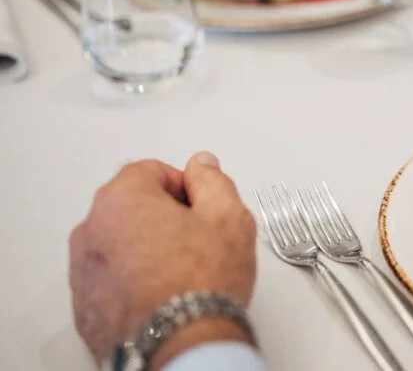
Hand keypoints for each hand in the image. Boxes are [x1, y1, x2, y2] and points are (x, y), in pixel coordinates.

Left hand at [69, 153, 256, 368]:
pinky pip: (111, 279)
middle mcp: (91, 232)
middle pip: (131, 206)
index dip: (183, 184)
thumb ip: (212, 180)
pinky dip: (132, 280)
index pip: (150, 170)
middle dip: (162, 215)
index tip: (199, 204)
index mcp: (121, 200)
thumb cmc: (200, 283)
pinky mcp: (85, 307)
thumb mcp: (227, 215)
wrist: (181, 346)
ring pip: (119, 243)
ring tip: (181, 270)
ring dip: (145, 248)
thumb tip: (202, 167)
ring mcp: (84, 272)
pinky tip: (164, 292)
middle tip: (195, 237)